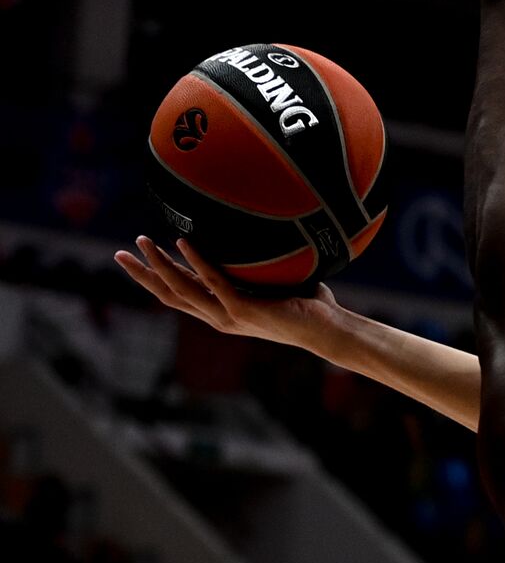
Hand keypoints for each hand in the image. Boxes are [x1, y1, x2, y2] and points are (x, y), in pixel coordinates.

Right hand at [114, 236, 345, 352]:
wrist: (327, 329)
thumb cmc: (308, 304)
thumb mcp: (273, 282)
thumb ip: (258, 267)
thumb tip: (260, 233)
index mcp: (222, 312)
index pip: (178, 295)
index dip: (153, 279)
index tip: (133, 260)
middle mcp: (219, 317)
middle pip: (169, 295)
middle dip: (143, 274)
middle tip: (120, 253)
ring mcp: (229, 316)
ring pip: (183, 290)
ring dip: (160, 265)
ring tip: (143, 243)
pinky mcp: (244, 311)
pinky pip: (214, 282)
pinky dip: (197, 261)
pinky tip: (183, 242)